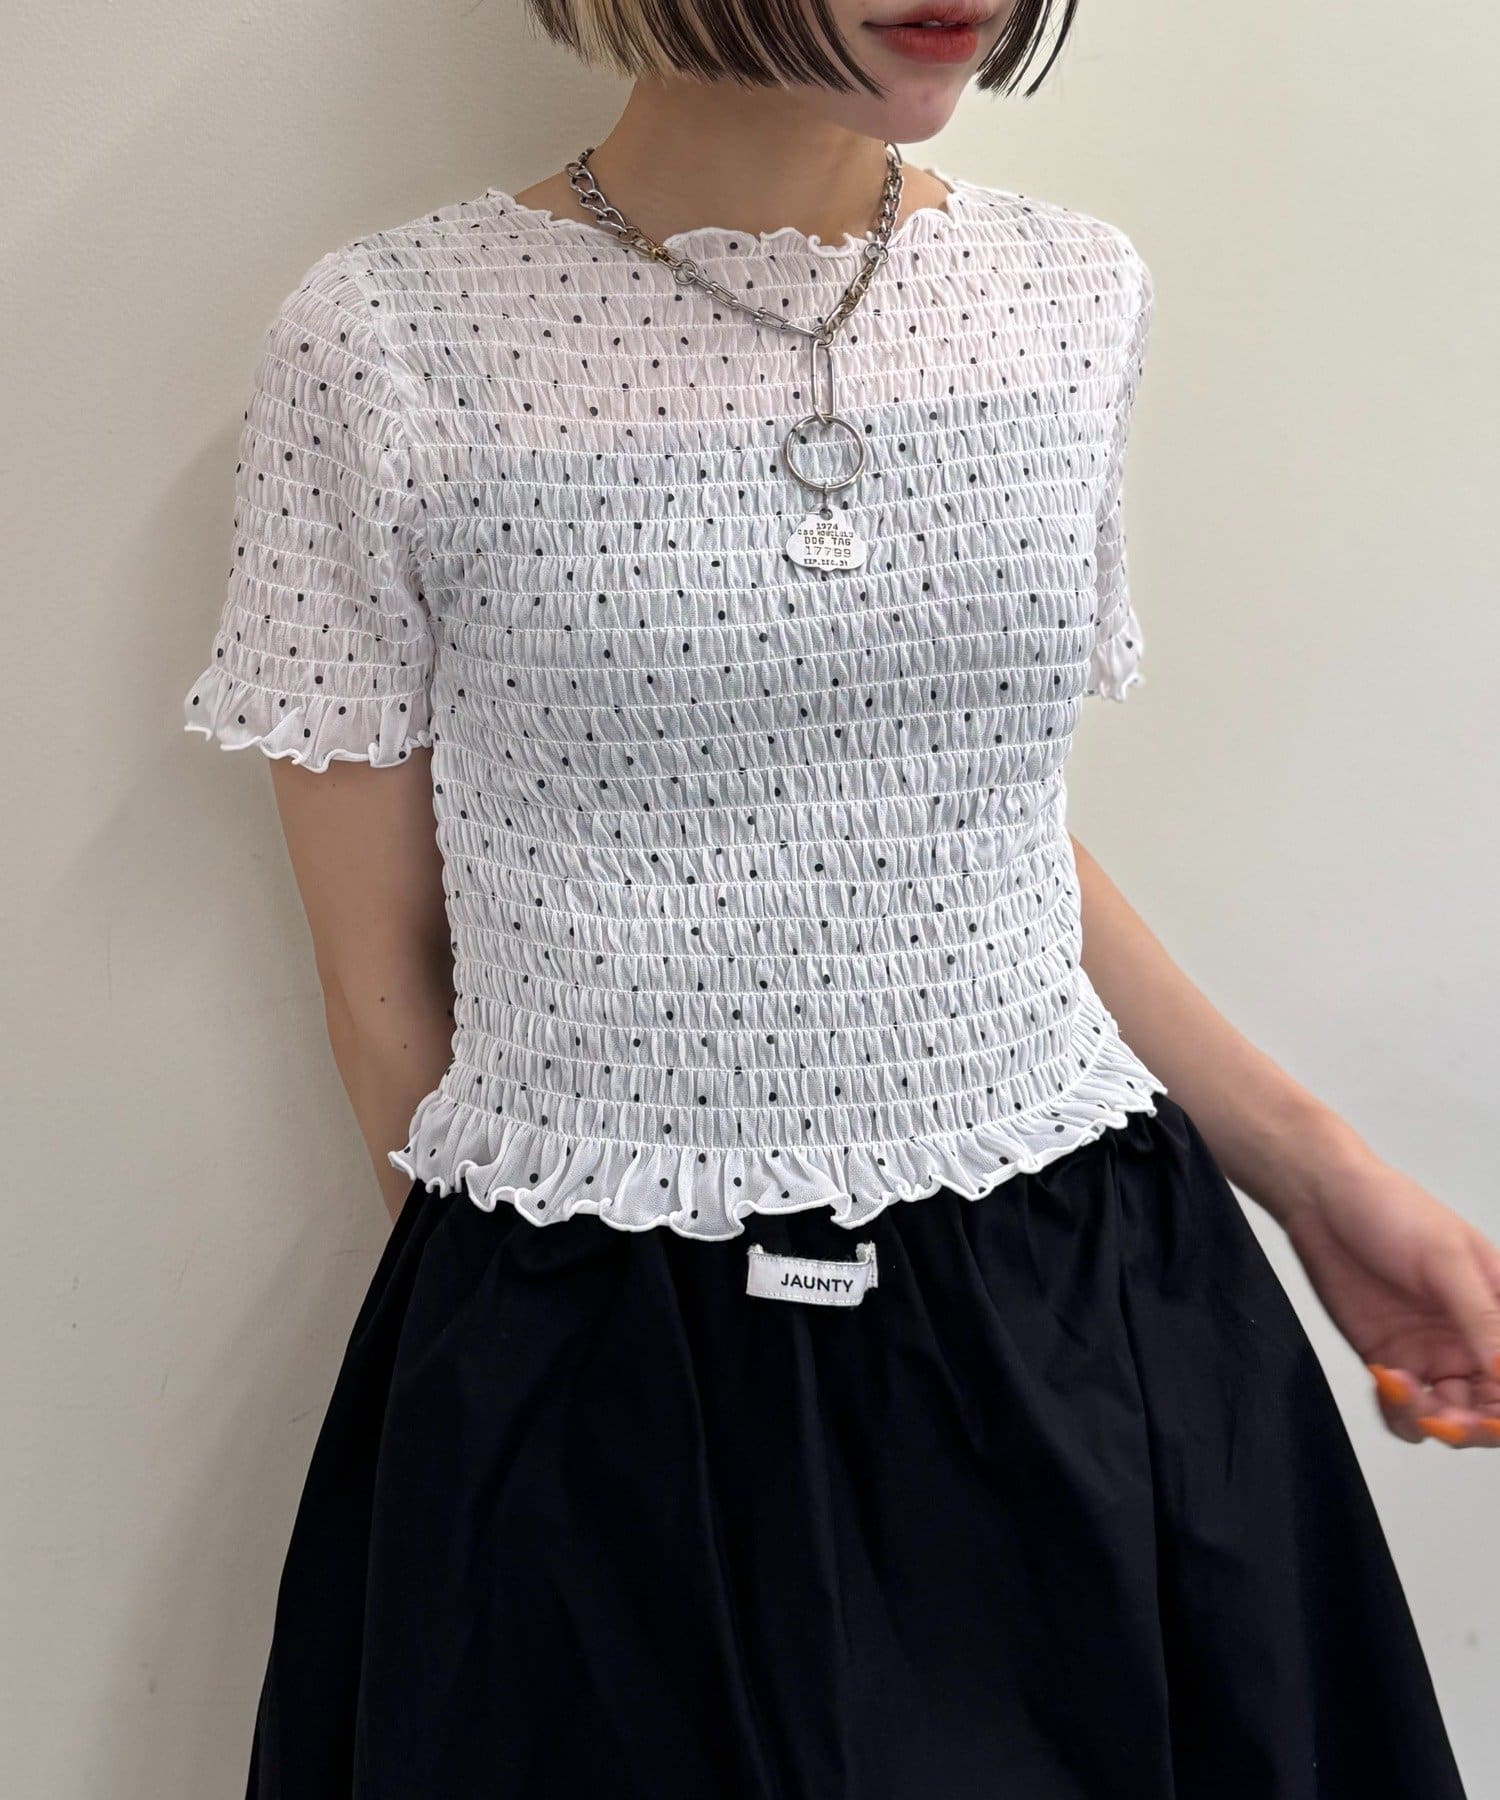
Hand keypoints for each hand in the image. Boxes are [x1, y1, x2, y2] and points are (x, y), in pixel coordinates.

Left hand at [1279, 1154, 1499, 1448]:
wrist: (1323, 1200)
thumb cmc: (1393, 1210)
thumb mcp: (1446, 1259)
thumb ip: (1480, 1316)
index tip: (1490, 1416)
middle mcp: (1471, 1340)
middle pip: (1491, 1410)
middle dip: (1475, 1425)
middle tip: (1447, 1420)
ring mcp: (1431, 1354)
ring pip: (1449, 1418)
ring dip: (1433, 1421)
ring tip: (1404, 1390)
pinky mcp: (1390, 1360)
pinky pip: (1403, 1409)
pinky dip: (1399, 1410)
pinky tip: (1385, 1378)